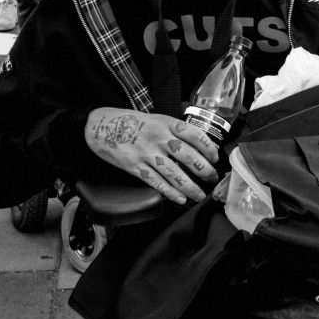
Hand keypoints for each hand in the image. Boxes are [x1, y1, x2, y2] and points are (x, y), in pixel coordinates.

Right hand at [85, 108, 219, 204]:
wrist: (103, 127)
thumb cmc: (134, 123)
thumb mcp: (158, 119)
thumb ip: (176, 131)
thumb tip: (199, 146)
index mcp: (167, 123)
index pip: (194, 135)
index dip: (208, 148)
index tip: (215, 158)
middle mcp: (159, 138)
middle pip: (187, 155)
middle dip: (203, 170)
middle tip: (212, 178)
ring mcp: (147, 153)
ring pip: (173, 172)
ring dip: (189, 186)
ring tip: (199, 195)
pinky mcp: (136, 167)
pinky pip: (156, 182)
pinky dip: (169, 192)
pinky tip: (179, 199)